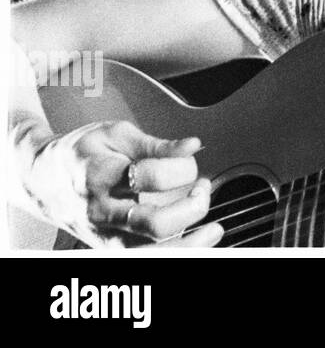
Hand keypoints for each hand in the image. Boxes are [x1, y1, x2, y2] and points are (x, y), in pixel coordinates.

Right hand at [28, 121, 222, 247]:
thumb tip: (192, 146)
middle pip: (152, 223)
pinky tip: (199, 243)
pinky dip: (179, 252)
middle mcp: (103, 212)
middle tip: (202, 190)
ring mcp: (106, 236)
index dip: (180, 166)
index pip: (149, 176)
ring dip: (190, 243)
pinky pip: (148, 260)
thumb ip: (157, 144)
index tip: (189, 156)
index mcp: (102, 176)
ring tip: (213, 228)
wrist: (41, 180)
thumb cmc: (80, 155)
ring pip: (150, 253)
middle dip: (190, 208)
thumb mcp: (116, 135)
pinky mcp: (111, 250)